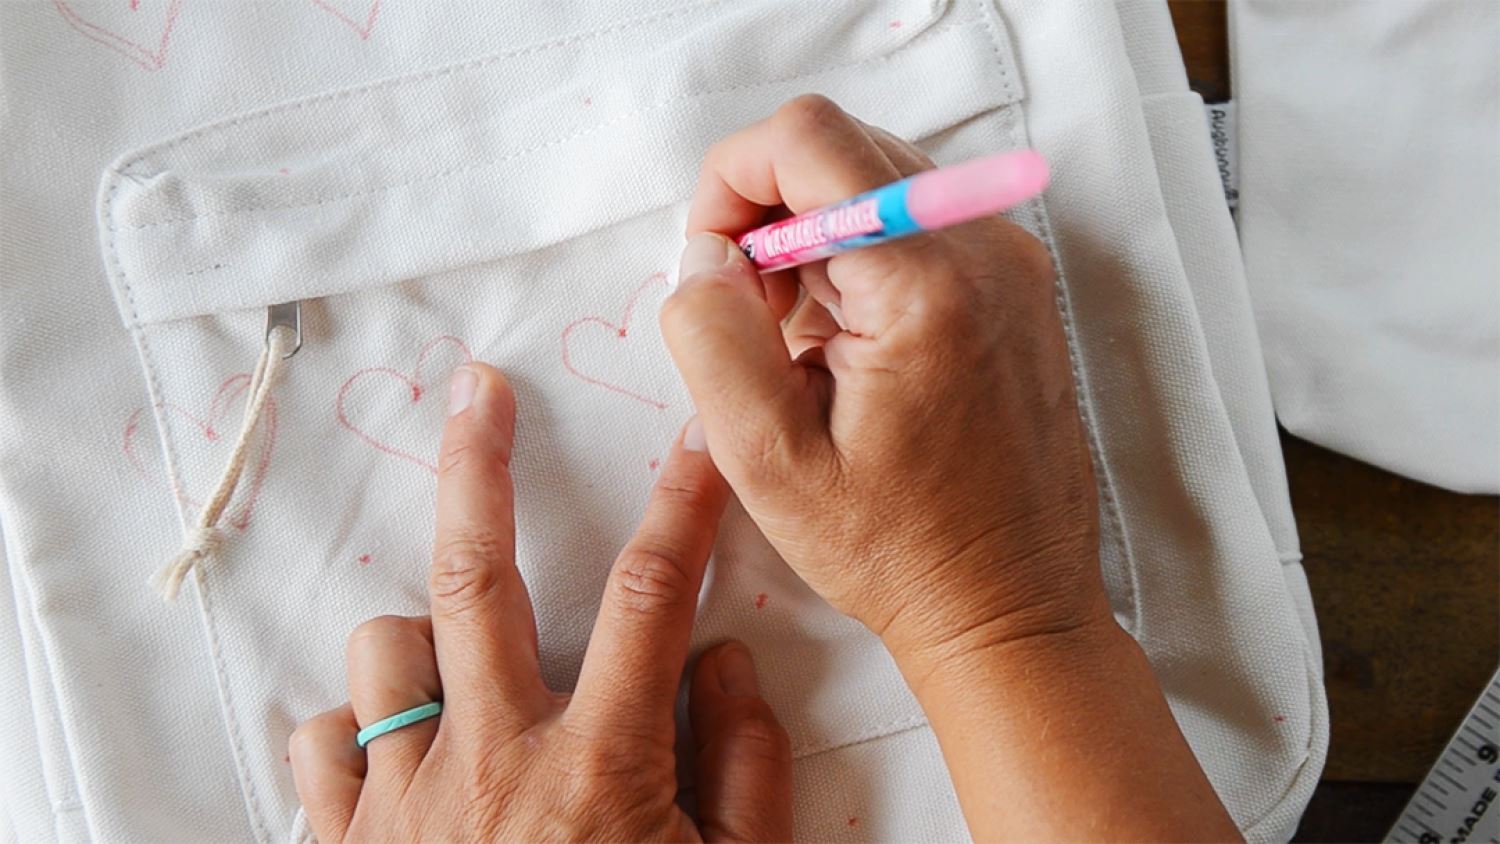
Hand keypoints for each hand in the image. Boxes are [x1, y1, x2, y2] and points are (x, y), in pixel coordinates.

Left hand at [289, 365, 791, 841]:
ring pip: (381, 650)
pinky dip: (356, 726)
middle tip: (479, 393)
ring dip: (422, 636)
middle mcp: (490, 760)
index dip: (683, 506)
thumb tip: (724, 662)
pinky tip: (399, 747)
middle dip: (478, 467)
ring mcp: (403, 801)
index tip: (700, 439)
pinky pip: (320, 740)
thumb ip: (745, 770)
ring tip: (465, 664)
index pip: (654, 599)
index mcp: (599, 767)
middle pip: (472, 577)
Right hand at [660, 95, 1108, 676]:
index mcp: (927, 284)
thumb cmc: (899, 551)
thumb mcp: (768, 462)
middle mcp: (986, 248)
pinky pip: (918, 222)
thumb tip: (708, 254)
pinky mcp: (1018, 285)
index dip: (732, 180)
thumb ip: (713, 337)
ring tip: (799, 338)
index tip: (712, 262)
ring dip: (813, 234)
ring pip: (878, 178)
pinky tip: (848, 342)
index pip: (809, 139)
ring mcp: (1013, 262)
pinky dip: (862, 255)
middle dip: (769, 209)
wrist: (1010, 604)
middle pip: (844, 148)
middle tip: (750, 311)